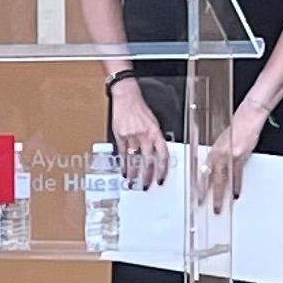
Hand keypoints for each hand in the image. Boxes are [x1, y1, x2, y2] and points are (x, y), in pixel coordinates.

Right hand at [108, 75, 169, 190]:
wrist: (127, 98)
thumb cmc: (140, 110)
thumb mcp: (153, 123)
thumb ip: (155, 139)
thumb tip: (157, 156)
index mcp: (155, 132)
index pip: (162, 155)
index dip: (162, 169)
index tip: (160, 179)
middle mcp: (144, 135)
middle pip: (148, 160)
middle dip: (147, 175)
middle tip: (145, 185)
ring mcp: (131, 135)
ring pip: (134, 159)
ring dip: (134, 172)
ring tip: (133, 181)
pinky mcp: (120, 136)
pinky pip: (122, 153)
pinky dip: (123, 164)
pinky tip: (123, 171)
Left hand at [197, 116, 262, 211]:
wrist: (248, 118)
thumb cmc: (238, 127)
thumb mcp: (224, 142)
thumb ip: (220, 155)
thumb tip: (216, 167)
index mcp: (213, 151)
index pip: (203, 171)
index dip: (199, 184)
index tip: (195, 195)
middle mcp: (218, 154)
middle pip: (209, 178)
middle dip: (206, 194)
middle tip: (202, 205)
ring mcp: (228, 156)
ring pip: (221, 180)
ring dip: (219, 194)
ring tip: (218, 206)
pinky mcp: (239, 156)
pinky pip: (236, 175)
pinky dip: (236, 186)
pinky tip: (235, 195)